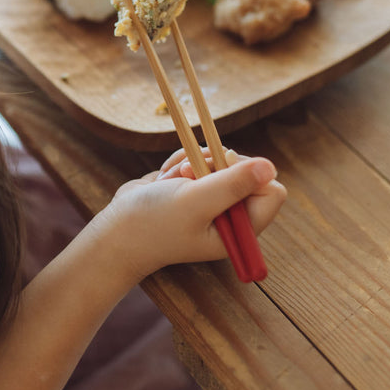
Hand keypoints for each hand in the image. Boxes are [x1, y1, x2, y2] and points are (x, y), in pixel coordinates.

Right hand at [89, 149, 285, 283]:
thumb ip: (233, 184)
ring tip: (174, 182)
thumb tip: (269, 165)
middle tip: (191, 176)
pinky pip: (200, 159)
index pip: (272, 191)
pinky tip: (166, 181)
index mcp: (241, 230)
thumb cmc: (155, 223)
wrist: (117, 231)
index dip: (251, 175)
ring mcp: (213, 201)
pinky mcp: (195, 187)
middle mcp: (232, 216)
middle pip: (246, 170)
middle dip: (216, 166)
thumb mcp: (196, 201)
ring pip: (220, 160)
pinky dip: (181, 162)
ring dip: (194, 162)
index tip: (222, 173)